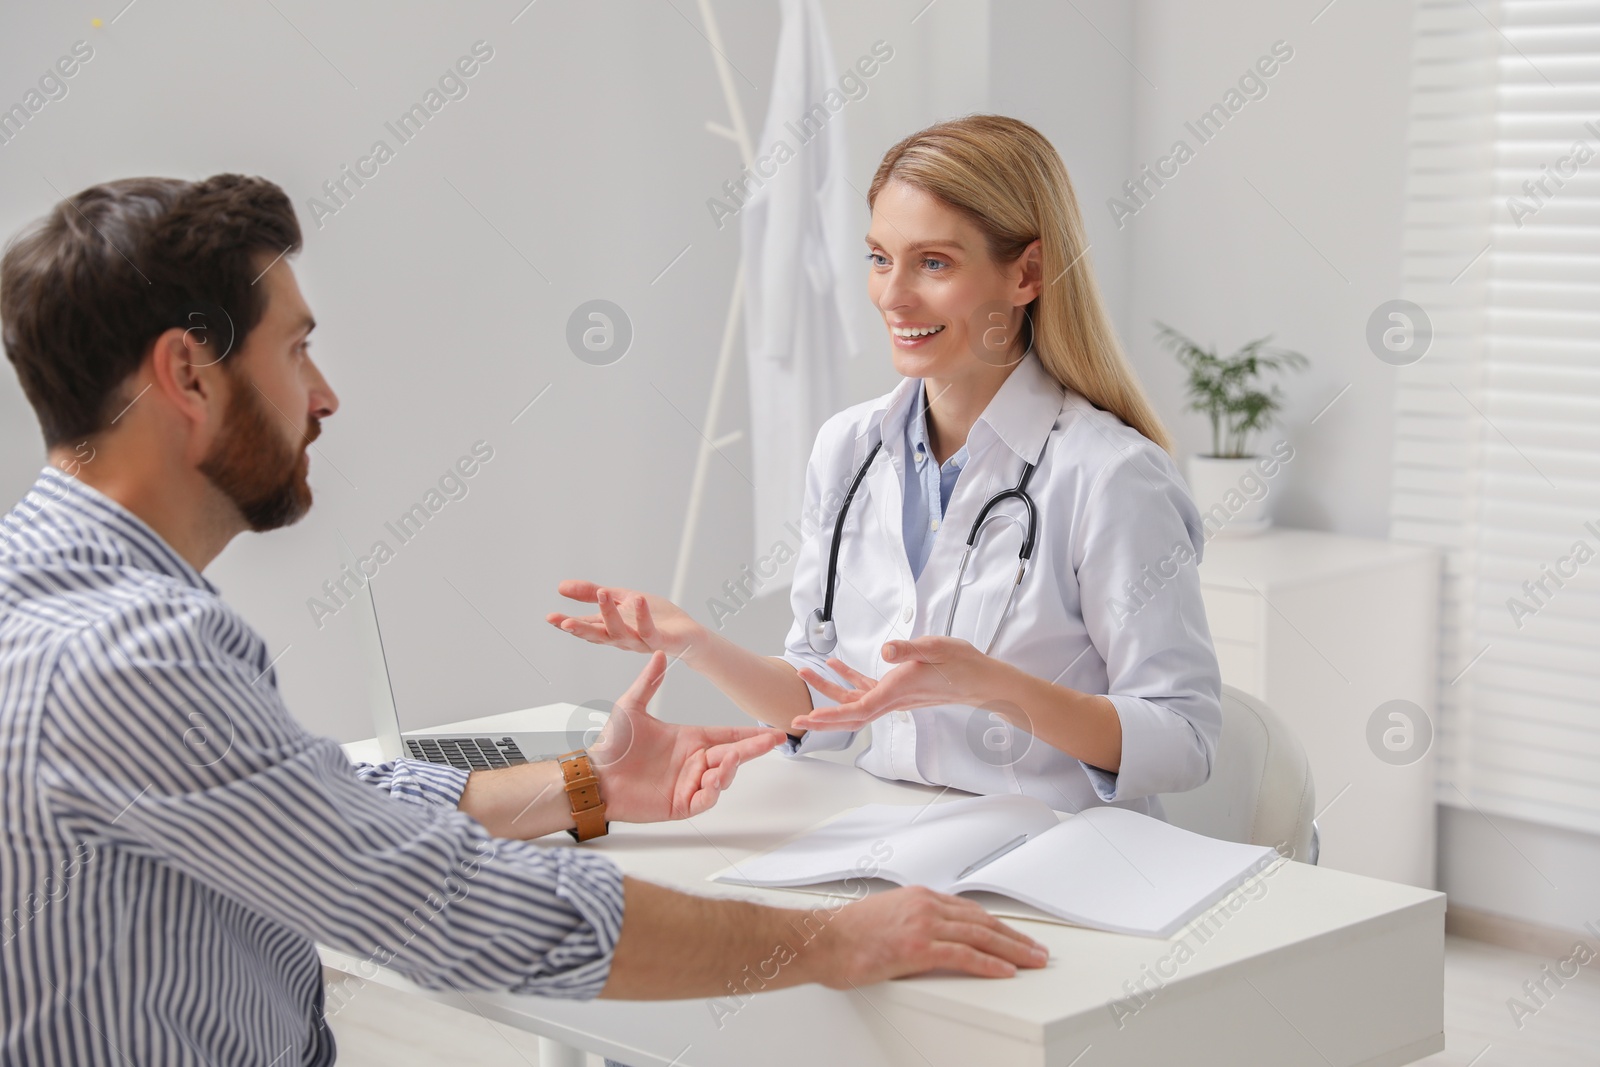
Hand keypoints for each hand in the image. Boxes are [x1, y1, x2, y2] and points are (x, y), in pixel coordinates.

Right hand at [547, 580, 701, 660]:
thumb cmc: (655, 617)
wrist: (687, 634)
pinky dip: (643, 616)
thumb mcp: (620, 598)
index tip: (550, 618)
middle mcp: (622, 638)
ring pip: (620, 632)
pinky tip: (637, 600)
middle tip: (564, 622)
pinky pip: (649, 630)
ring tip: (602, 594)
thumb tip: (560, 587)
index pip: (585, 626)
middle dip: (580, 629)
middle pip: (597, 635)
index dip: (567, 624)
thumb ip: (592, 593)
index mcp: (611, 628)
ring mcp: (640, 641)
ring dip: (609, 614)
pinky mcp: (659, 641)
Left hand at [589, 650, 786, 822]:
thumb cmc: (611, 746)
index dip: (749, 734)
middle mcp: (693, 761)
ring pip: (722, 778)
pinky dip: (712, 792)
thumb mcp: (631, 707)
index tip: (772, 730)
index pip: (727, 735)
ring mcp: (688, 784)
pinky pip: (704, 800)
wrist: (594, 777)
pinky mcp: (679, 804)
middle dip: (754, 749)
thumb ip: (649, 682)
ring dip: (729, 770)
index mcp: (689, 739)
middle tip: (773, 741)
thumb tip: (660, 653)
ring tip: (728, 762)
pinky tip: (712, 781)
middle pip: (732, 755)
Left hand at [790, 636, 988, 731]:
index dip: (831, 716)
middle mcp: (892, 699)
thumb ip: (910, 648)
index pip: (858, 710)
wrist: (981, 679)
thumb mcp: (937, 648)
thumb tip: (885, 650)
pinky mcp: (897, 689)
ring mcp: (893, 697)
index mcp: (898, 690)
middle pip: (850, 715)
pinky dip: (848, 681)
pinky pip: (866, 690)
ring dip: (829, 692)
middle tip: (795, 717)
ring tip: (806, 672)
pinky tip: (836, 666)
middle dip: (822, 717)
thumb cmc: (962, 664)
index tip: (810, 718)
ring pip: (855, 702)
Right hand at [815, 886, 1048, 983]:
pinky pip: (964, 955)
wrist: (822, 940)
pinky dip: (989, 963)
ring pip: (981, 936)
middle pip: (982, 921)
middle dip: (1014, 936)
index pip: (968, 909)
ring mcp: (923, 925)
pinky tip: (1006, 971)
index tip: (1012, 934)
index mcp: (918, 897)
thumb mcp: (883, 917)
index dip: (996, 924)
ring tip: (1033, 961)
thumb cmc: (844, 935)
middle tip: (1036, 949)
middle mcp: (925, 905)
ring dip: (1013, 950)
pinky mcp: (918, 948)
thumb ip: (909, 922)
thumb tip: (922, 937)